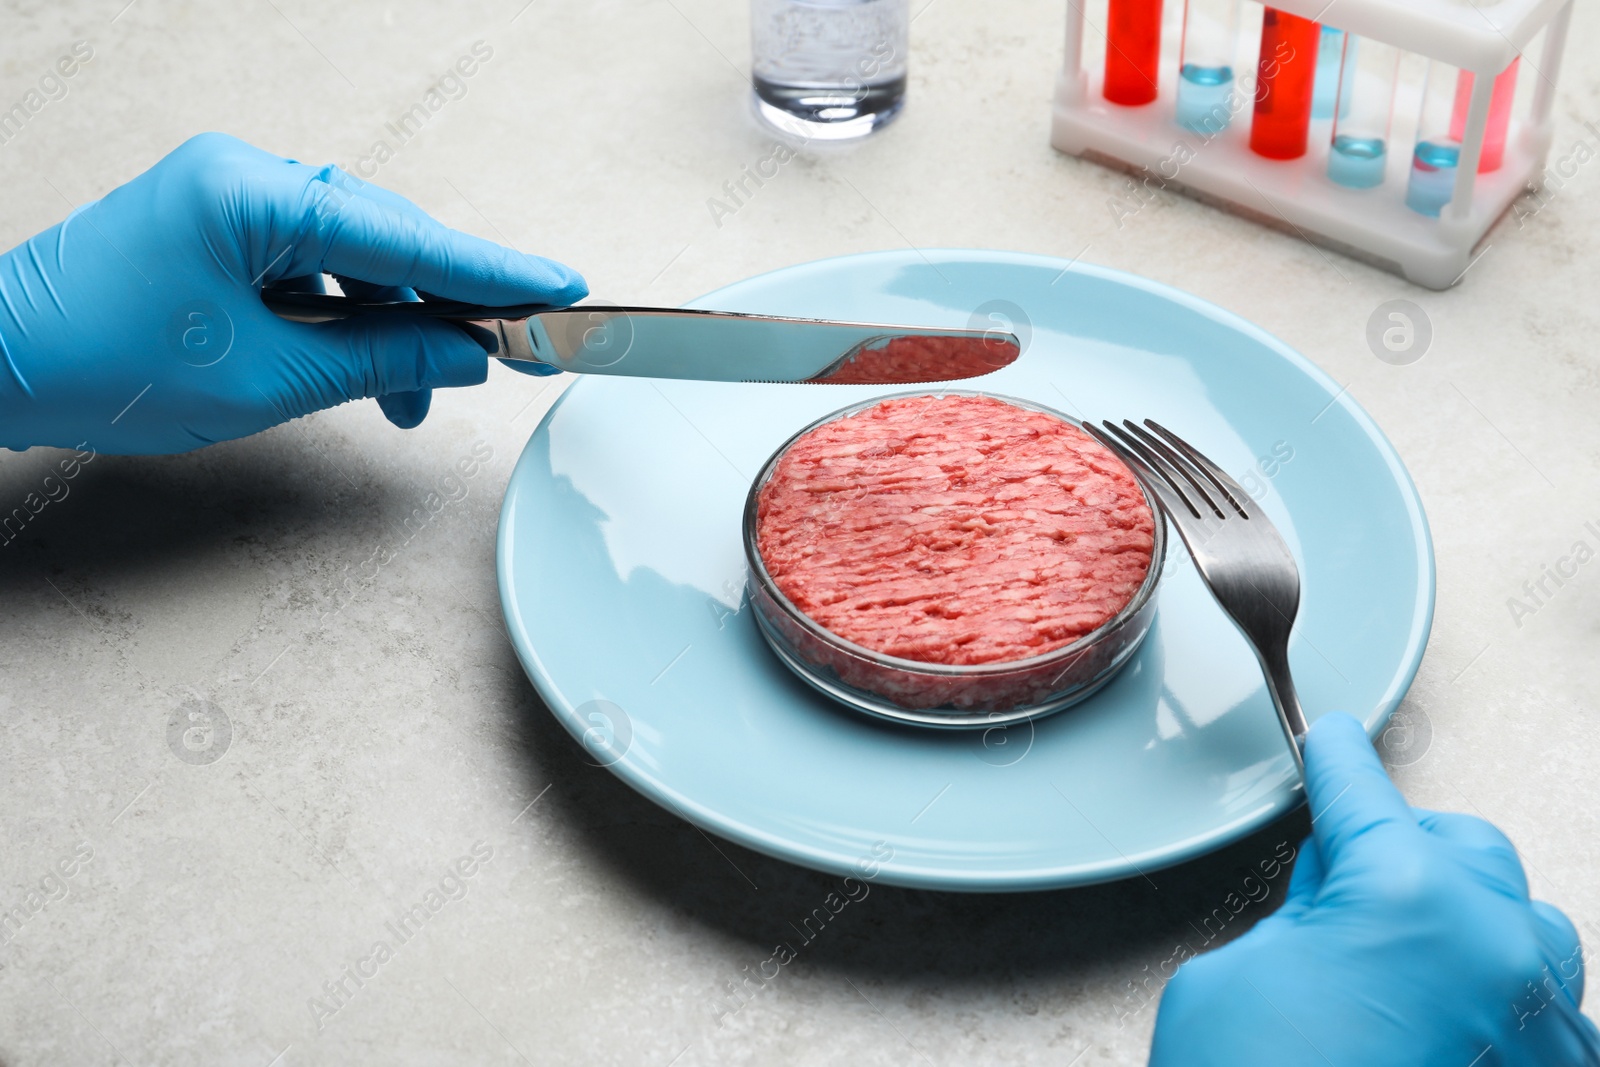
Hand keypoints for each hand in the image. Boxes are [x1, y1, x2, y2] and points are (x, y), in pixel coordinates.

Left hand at [0, 132, 585, 453]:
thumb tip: (466, 357)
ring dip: (393, 324)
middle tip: (511, 349)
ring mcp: (229, 195)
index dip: (491, 270)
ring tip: (415, 396)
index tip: (558, 285)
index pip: (406, 237)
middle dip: (446, 305)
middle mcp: (246, 175)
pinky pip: (312, 263)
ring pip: (354, 254)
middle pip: (387, 237)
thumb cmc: (103, 364)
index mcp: (253, 194)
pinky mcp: (218, 225)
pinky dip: (347, 316)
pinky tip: (365, 367)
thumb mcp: (268, 378)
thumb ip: (382, 363)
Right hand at [1150, 712, 1599, 1065]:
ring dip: (1462, 918)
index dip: (1336, 759)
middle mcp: (1495, 945)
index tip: (1334, 738)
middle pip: (1461, 846)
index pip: (1363, 792)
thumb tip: (1337, 896)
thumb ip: (1302, 915)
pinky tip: (1437, 1020)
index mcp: (1406, 896)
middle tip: (1335, 891)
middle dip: (1402, 851)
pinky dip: (1491, 993)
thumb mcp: (1234, 976)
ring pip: (1520, 919)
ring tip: (1396, 958)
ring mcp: (1538, 1020)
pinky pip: (1540, 1003)